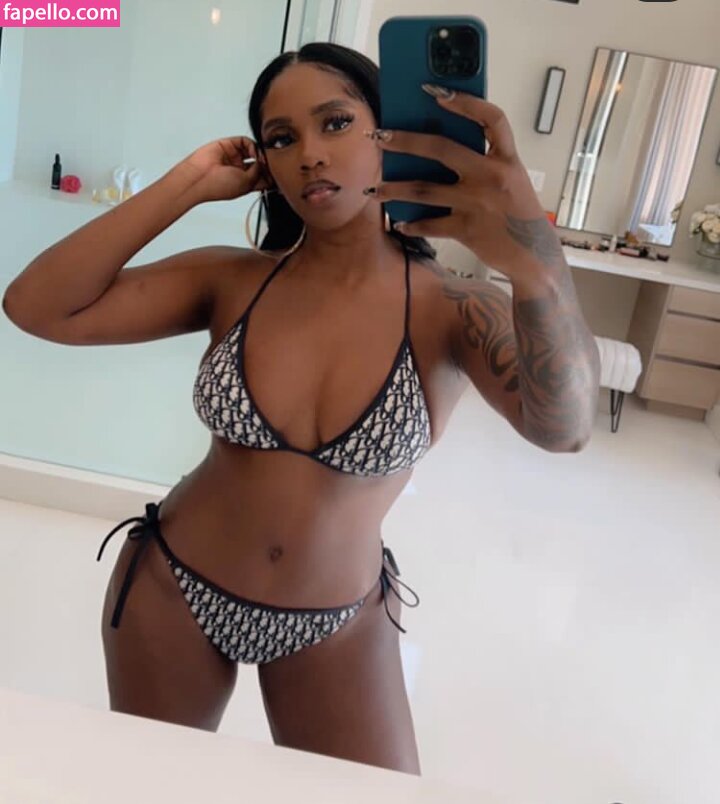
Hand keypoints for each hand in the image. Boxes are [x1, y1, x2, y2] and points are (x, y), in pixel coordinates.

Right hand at [177, 136, 272, 202]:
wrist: (199, 177)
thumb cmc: (219, 186)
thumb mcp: (246, 184)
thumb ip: (258, 171)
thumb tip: (264, 161)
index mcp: (245, 183)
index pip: (263, 177)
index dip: (272, 174)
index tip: (281, 173)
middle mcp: (241, 170)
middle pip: (260, 162)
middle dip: (268, 162)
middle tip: (273, 163)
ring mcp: (235, 157)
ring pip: (254, 150)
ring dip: (260, 153)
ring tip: (261, 159)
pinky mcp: (229, 145)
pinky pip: (245, 141)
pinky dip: (252, 146)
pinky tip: (254, 153)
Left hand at [365, 89, 563, 281]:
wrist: (534, 254)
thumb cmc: (517, 212)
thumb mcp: (511, 179)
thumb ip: (485, 162)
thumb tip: (438, 150)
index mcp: (506, 158)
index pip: (491, 118)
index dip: (465, 102)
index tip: (435, 92)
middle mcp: (492, 176)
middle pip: (441, 149)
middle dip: (405, 141)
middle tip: (379, 137)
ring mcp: (477, 203)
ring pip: (424, 190)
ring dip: (394, 189)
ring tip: (374, 189)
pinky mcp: (467, 230)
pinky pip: (430, 224)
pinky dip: (412, 225)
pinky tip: (399, 224)